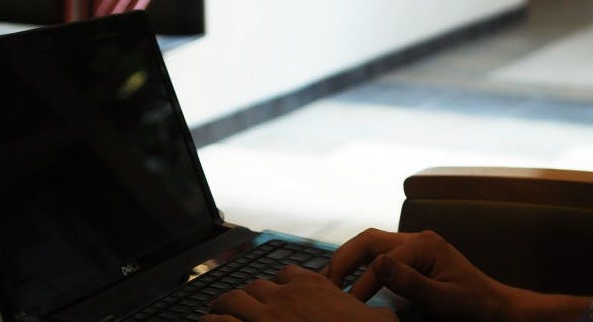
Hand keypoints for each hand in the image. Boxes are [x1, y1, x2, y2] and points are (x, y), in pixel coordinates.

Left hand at [202, 263, 397, 321]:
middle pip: (255, 287)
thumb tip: (379, 312)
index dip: (278, 288)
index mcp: (313, 286)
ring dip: (222, 307)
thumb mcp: (376, 317)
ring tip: (214, 316)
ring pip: (233, 299)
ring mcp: (266, 315)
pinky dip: (213, 321)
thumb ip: (367, 309)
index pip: (286, 276)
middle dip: (245, 297)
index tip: (274, 298)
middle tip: (235, 307)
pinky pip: (222, 321)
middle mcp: (285, 295)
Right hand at [325, 229, 505, 321]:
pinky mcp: (414, 257)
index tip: (349, 308)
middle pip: (369, 239)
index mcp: (424, 245)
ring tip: (329, 281)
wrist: (499, 308)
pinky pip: (380, 253)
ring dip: (348, 259)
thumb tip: (377, 265)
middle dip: (343, 258)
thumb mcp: (444, 300)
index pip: (380, 261)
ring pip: (371, 243)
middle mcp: (417, 239)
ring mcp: (415, 246)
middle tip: (324, 284)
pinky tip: (350, 280)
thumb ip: (410, 282)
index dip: (362, 285)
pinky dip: (361, 264)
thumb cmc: (475, 306)